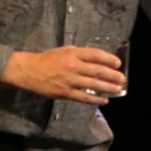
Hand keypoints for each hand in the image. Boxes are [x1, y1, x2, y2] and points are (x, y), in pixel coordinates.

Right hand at [0, 46, 125, 104]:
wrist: (28, 71)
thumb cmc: (48, 59)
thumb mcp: (65, 50)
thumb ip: (80, 53)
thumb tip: (98, 58)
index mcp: (73, 53)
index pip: (96, 55)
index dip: (109, 59)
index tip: (118, 63)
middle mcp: (72, 66)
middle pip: (97, 70)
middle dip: (112, 75)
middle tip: (122, 78)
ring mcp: (69, 80)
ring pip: (93, 84)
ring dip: (108, 87)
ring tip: (118, 89)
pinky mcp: (64, 92)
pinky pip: (83, 97)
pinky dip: (95, 99)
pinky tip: (104, 100)